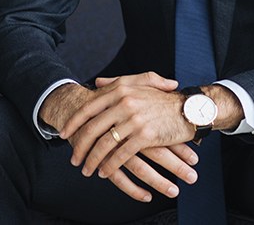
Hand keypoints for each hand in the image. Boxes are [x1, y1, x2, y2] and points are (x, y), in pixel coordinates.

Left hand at [41, 75, 198, 201]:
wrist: (189, 109)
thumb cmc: (163, 99)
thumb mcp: (140, 84)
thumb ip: (116, 81)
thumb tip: (96, 82)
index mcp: (121, 89)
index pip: (89, 107)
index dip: (74, 122)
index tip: (64, 134)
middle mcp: (125, 101)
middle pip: (93, 128)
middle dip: (80, 147)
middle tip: (74, 159)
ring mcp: (134, 119)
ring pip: (104, 144)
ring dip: (93, 160)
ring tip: (87, 170)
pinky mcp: (144, 135)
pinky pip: (120, 155)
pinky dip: (110, 166)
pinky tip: (104, 173)